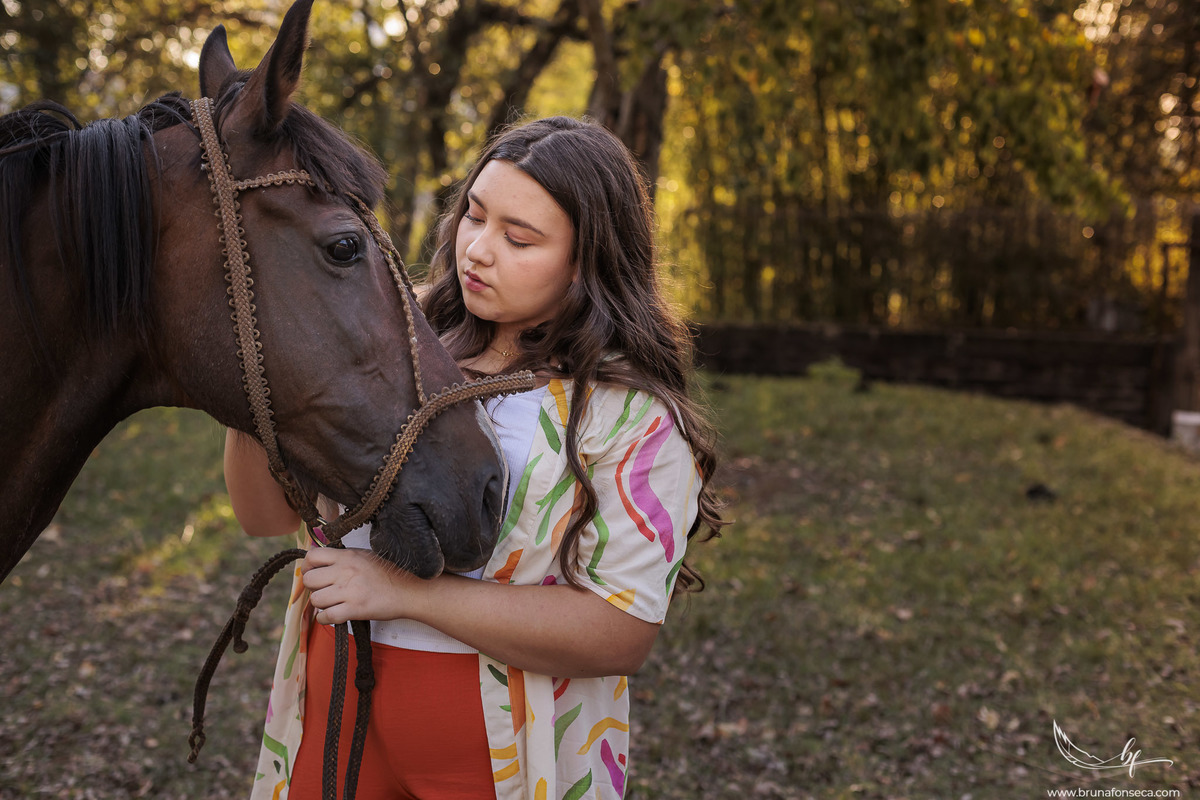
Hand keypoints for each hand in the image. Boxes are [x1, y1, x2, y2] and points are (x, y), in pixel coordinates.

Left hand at [300, 547, 421, 624]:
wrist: (408, 592)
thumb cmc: (388, 574)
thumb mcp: (364, 556)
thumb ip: (343, 558)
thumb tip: (320, 562)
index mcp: (348, 556)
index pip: (313, 556)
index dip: (308, 566)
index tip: (312, 572)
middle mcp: (346, 571)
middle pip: (309, 580)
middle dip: (312, 587)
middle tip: (323, 590)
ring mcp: (349, 591)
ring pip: (315, 599)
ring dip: (320, 604)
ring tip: (331, 603)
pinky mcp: (354, 609)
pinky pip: (326, 616)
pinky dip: (325, 619)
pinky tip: (333, 615)